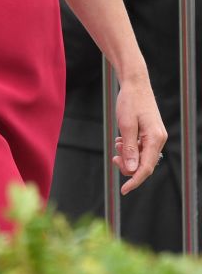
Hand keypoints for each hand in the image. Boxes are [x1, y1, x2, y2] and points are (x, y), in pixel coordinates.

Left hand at [113, 76, 167, 194]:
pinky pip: (141, 148)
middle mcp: (158, 139)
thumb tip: (133, 170)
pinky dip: (130, 148)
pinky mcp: (150, 133)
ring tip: (118, 145)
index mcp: (155, 138)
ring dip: (128, 156)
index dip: (134, 180)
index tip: (123, 190)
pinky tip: (121, 141)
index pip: (146, 168)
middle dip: (128, 165)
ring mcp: (155, 136)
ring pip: (142, 156)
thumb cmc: (130, 101)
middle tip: (114, 157)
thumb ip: (130, 148)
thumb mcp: (126, 124)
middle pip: (144, 164)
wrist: (135, 83)